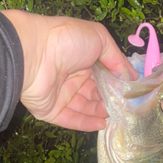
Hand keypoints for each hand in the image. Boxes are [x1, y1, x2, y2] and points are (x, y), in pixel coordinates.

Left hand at [1, 10, 136, 130]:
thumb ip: (117, 58)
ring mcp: (61, 95)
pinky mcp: (51, 111)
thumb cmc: (67, 41)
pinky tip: (101, 124)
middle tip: (123, 106)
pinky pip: (71, 120)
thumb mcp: (99, 38)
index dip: (115, 83)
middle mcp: (72, 76)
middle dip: (109, 100)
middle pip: (95, 93)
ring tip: (113, 114)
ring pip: (85, 108)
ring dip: (100, 112)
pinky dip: (87, 124)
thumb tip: (130, 76)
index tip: (129, 92)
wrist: (32, 53)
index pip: (102, 74)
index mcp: (82, 58)